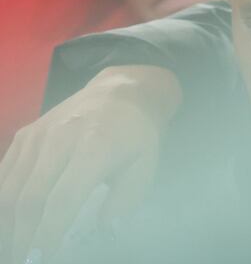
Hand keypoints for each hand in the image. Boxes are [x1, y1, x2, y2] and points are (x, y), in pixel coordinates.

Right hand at [0, 66, 180, 263]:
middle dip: (23, 236)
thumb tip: (104, 228)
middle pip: (30, 198)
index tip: (42, 257)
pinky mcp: (23, 136)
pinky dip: (3, 202)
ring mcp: (36, 136)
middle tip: (24, 261)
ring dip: (8, 224)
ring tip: (14, 249)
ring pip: (11, 189)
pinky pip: (4, 174)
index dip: (49, 232)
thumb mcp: (146, 163)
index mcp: (94, 146)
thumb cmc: (135, 133)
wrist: (119, 92)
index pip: (63, 198)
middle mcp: (59, 140)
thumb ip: (128, 197)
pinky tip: (7, 223)